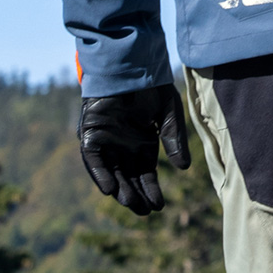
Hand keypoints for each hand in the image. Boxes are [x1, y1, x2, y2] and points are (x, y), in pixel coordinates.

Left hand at [78, 83, 191, 214]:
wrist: (130, 60)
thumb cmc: (151, 84)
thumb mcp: (169, 114)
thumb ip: (175, 139)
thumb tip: (183, 169)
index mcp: (142, 143)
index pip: (145, 173)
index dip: (151, 190)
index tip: (159, 207)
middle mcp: (123, 145)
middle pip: (128, 177)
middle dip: (135, 195)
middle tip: (143, 212)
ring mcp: (105, 139)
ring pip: (111, 171)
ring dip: (119, 188)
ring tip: (130, 204)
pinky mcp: (90, 132)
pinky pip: (93, 158)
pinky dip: (100, 173)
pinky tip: (110, 190)